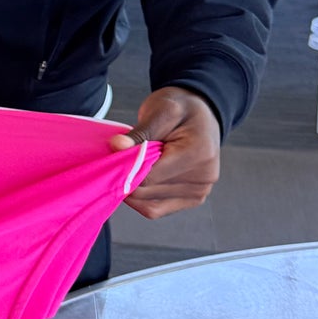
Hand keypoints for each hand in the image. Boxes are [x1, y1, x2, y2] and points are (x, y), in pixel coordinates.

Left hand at [110, 86, 220, 218]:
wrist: (201, 114)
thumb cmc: (181, 108)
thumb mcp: (160, 111)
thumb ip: (139, 132)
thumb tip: (116, 146)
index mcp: (198, 154)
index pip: (150, 176)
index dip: (126, 169)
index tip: (113, 157)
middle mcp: (204, 178)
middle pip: (148, 192)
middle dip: (127, 178)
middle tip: (119, 160)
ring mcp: (200, 192)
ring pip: (149, 205)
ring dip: (133, 190)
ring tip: (133, 167)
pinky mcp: (193, 200)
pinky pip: (157, 209)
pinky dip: (141, 199)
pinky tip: (136, 181)